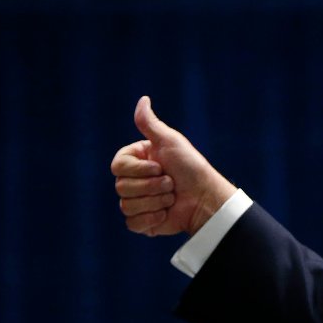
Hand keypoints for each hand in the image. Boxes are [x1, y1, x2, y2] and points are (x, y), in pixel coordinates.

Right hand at [111, 96, 236, 235]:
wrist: (205, 198)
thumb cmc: (190, 167)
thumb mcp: (170, 141)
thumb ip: (150, 123)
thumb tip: (143, 99)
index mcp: (136, 161)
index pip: (117, 166)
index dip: (140, 170)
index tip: (160, 166)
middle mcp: (133, 180)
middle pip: (121, 187)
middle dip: (152, 186)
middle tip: (171, 183)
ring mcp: (137, 202)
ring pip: (127, 206)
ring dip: (156, 202)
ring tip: (171, 198)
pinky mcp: (142, 222)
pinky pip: (133, 223)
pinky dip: (152, 219)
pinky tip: (166, 214)